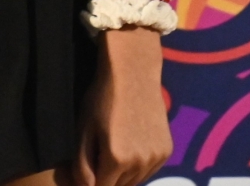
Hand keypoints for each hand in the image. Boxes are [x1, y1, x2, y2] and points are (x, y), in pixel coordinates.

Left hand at [71, 27, 171, 185]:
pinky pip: (149, 169)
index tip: (90, 167)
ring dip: (124, 173)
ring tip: (116, 146)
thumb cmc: (102, 99)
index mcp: (116, 160)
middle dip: (108, 176)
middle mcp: (140, 163)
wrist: (133, 74)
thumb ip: (82, 165)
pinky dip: (139, 165)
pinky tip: (132, 144)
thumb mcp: (84, 130)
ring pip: (136, 180)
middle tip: (101, 152)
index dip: (93, 181)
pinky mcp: (166, 150)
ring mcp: (156, 157)